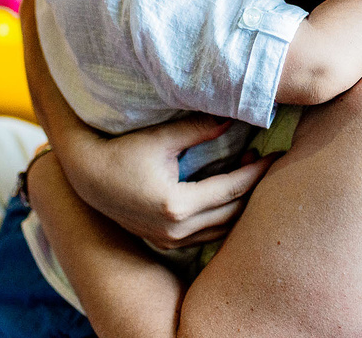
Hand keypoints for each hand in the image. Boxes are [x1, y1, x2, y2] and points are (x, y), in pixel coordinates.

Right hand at [65, 114, 276, 249]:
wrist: (87, 177)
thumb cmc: (121, 152)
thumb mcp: (161, 138)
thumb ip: (199, 129)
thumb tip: (232, 119)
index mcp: (177, 205)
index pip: (231, 189)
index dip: (256, 172)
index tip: (273, 156)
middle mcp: (175, 230)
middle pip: (231, 213)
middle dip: (251, 188)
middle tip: (262, 161)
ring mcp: (169, 240)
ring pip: (220, 229)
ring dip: (237, 205)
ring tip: (246, 174)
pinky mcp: (163, 242)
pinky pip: (204, 235)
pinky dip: (220, 218)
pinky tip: (226, 197)